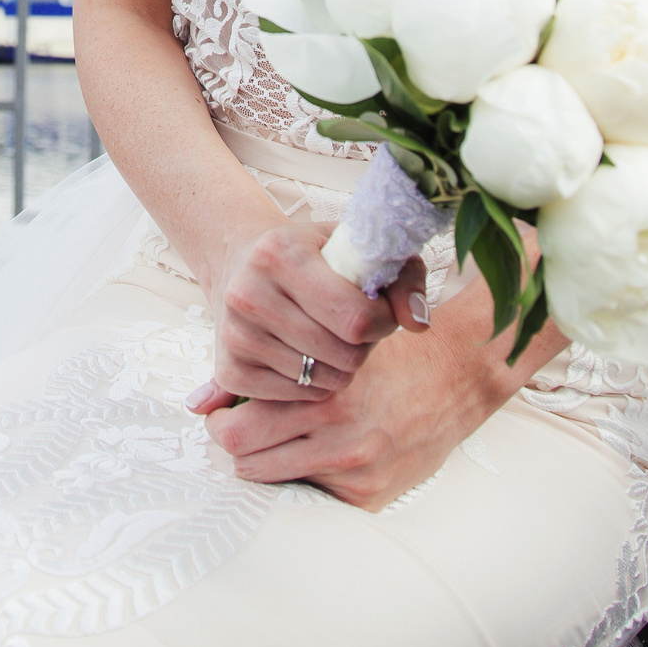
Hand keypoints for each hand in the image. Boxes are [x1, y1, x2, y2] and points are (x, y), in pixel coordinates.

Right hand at [186, 219, 413, 403]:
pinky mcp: (230, 371)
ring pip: (323, 380)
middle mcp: (248, 294)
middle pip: (343, 354)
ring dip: (341, 366)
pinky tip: (307, 354)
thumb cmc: (313, 256)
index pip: (355, 317)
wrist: (242, 264)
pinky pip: (298, 397)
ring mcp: (235, 335)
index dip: (384, 322)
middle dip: (364, 346)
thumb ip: (402, 278)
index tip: (381, 312)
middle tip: (356, 328)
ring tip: (331, 337)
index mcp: (280, 253)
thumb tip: (417, 322)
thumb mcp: (358, 249)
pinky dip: (314, 383)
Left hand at [205, 278, 523, 511]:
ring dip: (265, 461)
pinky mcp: (370, 495)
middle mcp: (338, 436)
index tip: (222, 413)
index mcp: (324, 394)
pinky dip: (305, 474)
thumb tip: (194, 404)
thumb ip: (265, 361)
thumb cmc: (384, 349)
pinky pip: (312, 493)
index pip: (239, 429)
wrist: (458, 375)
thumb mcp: (330, 334)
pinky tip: (313, 451)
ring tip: (271, 438)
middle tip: (235, 428)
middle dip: (235, 443)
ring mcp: (355, 470)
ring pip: (273, 479)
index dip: (222, 421)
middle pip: (246, 460)